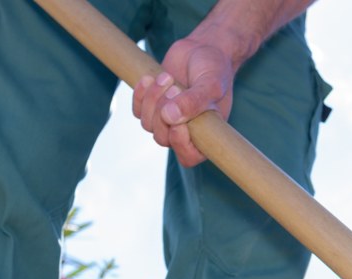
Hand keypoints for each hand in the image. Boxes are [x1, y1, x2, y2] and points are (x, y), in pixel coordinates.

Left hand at [133, 38, 235, 166]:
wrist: (203, 49)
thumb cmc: (214, 68)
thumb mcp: (211, 84)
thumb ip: (194, 102)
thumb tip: (169, 117)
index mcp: (206, 134)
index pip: (188, 156)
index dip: (180, 143)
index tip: (179, 121)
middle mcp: (185, 131)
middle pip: (163, 139)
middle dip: (163, 113)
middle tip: (175, 87)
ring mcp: (167, 120)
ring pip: (148, 124)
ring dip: (153, 99)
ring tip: (167, 77)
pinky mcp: (152, 106)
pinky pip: (137, 110)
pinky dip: (140, 94)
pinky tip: (150, 78)